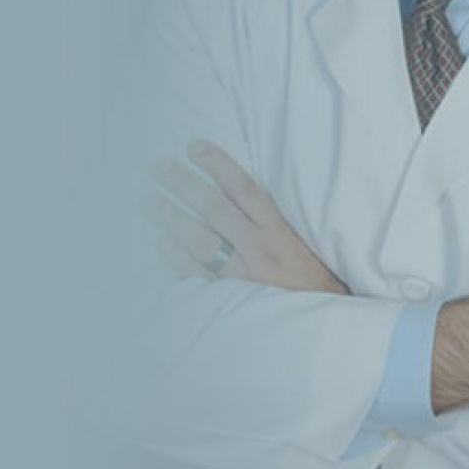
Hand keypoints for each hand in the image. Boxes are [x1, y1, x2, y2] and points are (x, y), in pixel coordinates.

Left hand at [147, 141, 347, 295]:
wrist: (320, 321)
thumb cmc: (308, 276)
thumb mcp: (296, 240)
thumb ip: (266, 218)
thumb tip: (226, 188)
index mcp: (278, 229)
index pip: (243, 188)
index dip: (217, 164)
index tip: (193, 146)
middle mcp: (260, 248)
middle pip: (215, 209)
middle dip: (183, 185)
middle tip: (157, 168)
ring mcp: (243, 275)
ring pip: (201, 241)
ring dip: (171, 219)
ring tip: (148, 201)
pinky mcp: (232, 299)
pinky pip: (198, 276)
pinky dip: (177, 259)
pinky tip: (161, 244)